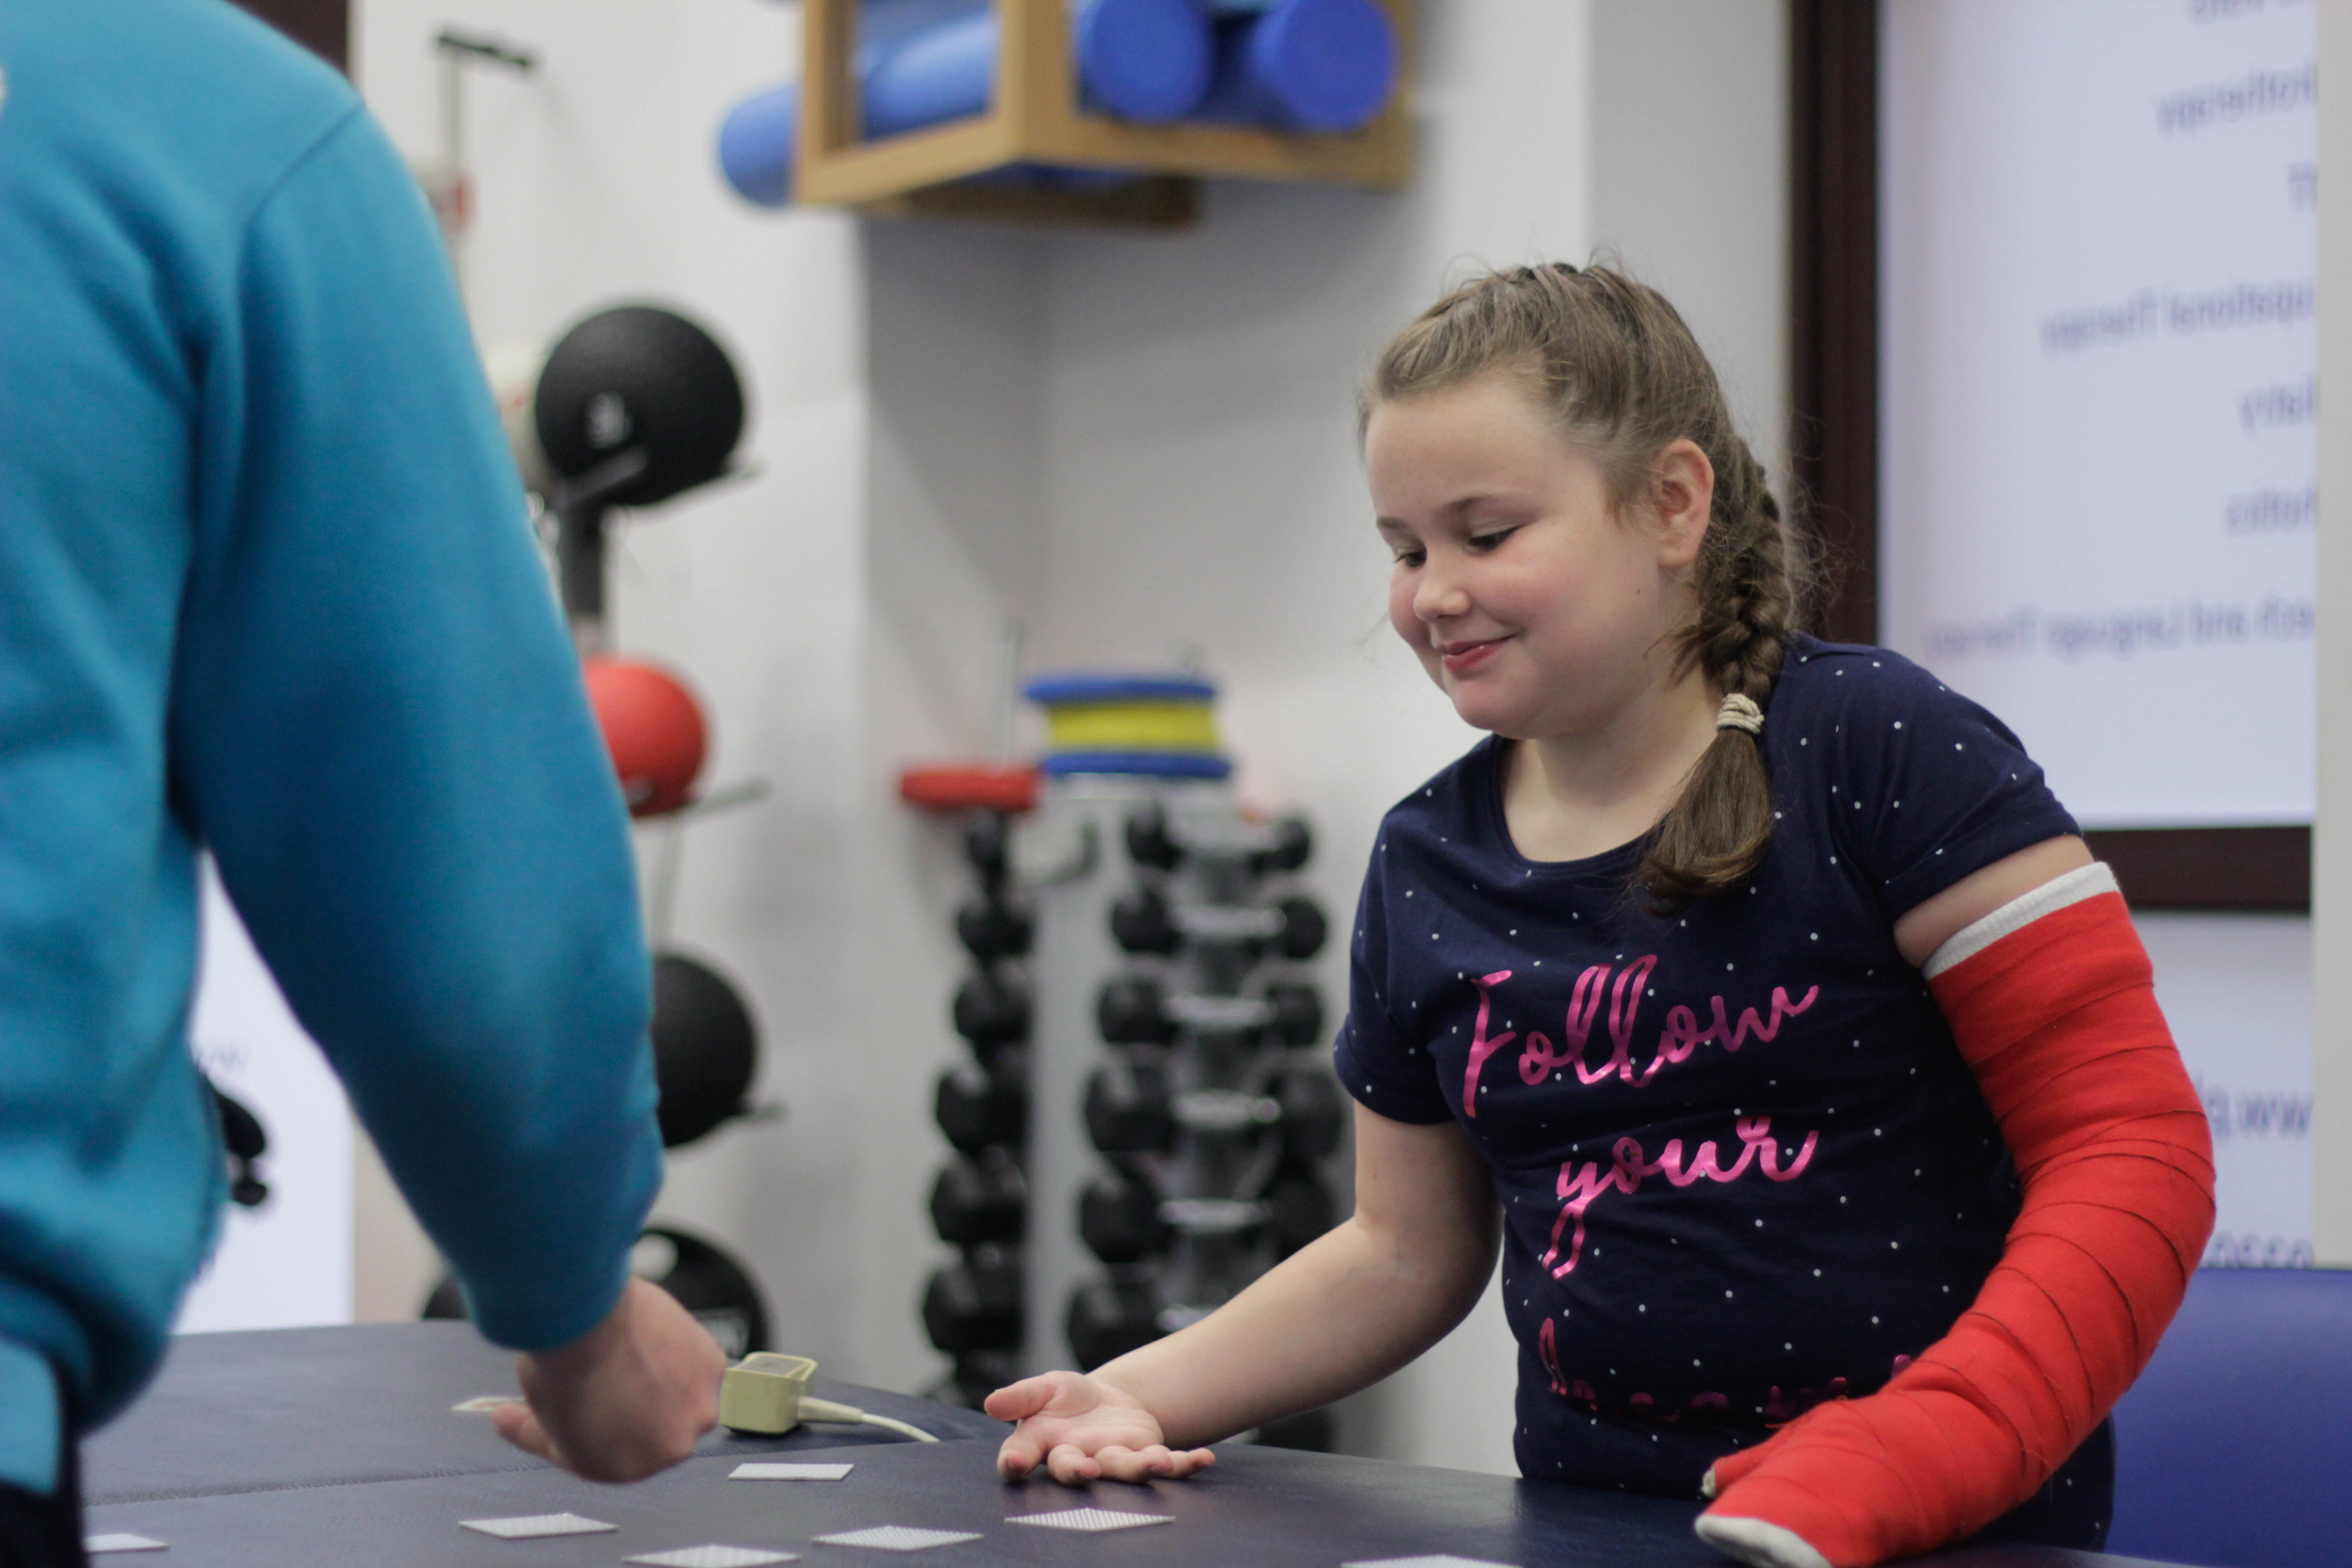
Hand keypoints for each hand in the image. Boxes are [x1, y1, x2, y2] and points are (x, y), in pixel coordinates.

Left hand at [493, 1278, 723, 1481]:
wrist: (586, 1323)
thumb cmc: (558, 1366)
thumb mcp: (541, 1412)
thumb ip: (543, 1426)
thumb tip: (503, 1419)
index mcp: (619, 1471)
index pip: (616, 1451)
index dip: (600, 1423)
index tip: (589, 1399)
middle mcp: (665, 1451)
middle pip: (653, 1426)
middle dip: (637, 1403)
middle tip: (614, 1370)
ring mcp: (695, 1413)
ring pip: (681, 1396)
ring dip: (666, 1381)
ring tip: (633, 1349)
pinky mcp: (711, 1371)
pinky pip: (697, 1365)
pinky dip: (680, 1352)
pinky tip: (652, 1335)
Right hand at [986, 1370, 1215, 1484]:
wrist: (1109, 1403)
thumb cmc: (1068, 1400)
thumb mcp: (1044, 1387)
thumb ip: (1020, 1396)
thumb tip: (991, 1403)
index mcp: (1043, 1445)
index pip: (1021, 1458)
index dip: (1015, 1463)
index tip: (1014, 1464)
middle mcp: (1078, 1460)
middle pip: (1074, 1471)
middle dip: (1079, 1472)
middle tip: (1086, 1470)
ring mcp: (1113, 1461)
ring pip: (1122, 1471)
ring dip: (1141, 1468)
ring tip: (1159, 1461)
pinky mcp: (1145, 1456)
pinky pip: (1167, 1465)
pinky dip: (1185, 1464)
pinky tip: (1204, 1458)